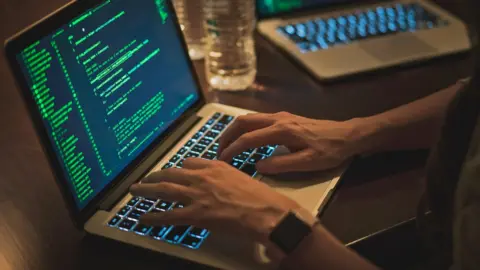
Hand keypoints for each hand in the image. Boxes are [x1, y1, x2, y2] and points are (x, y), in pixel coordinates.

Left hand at [130, 158, 300, 244]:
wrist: (266, 211)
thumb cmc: (259, 197)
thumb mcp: (240, 177)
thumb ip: (224, 177)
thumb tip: (217, 186)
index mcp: (215, 166)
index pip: (189, 161)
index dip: (178, 168)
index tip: (172, 171)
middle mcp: (202, 177)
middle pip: (171, 173)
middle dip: (154, 176)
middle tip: (144, 179)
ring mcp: (197, 195)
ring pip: (164, 190)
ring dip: (146, 191)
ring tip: (135, 191)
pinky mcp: (195, 215)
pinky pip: (168, 215)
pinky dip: (152, 217)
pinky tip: (143, 218)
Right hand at [218, 112, 364, 173]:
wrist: (347, 135)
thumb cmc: (330, 150)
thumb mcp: (308, 163)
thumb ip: (281, 165)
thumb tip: (258, 166)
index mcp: (281, 130)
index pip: (248, 139)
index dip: (232, 150)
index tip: (222, 161)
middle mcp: (277, 119)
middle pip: (242, 122)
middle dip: (226, 135)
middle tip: (218, 151)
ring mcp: (280, 116)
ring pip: (248, 118)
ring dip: (234, 130)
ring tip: (227, 145)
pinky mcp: (284, 117)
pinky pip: (257, 119)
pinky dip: (244, 128)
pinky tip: (244, 139)